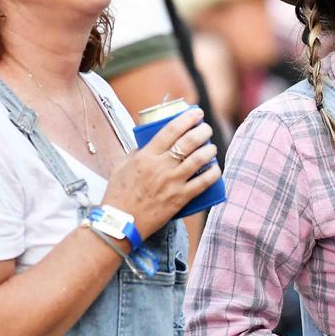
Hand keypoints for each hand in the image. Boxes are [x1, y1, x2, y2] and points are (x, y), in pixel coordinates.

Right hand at [101, 109, 220, 236]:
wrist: (120, 222)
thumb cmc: (118, 194)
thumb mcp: (122, 166)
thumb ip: (136, 153)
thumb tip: (150, 143)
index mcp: (146, 156)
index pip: (171, 130)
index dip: (187, 118)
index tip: (196, 113)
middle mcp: (161, 167)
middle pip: (188, 142)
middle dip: (202, 131)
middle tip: (206, 129)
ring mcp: (172, 183)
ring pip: (198, 160)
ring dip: (209, 150)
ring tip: (211, 148)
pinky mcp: (179, 199)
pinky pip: (202, 184)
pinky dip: (212, 174)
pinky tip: (216, 169)